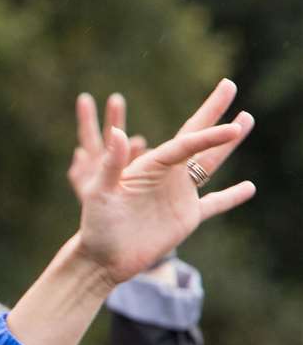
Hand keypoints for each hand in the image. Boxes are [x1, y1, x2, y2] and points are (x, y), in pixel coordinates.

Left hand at [74, 80, 254, 284]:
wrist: (101, 259)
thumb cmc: (95, 226)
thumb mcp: (99, 193)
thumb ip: (111, 164)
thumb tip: (117, 133)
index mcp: (150, 166)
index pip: (184, 144)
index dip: (208, 134)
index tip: (230, 127)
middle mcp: (167, 175)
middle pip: (197, 139)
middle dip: (213, 114)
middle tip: (228, 85)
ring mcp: (178, 195)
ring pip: (210, 163)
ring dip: (228, 144)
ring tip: (246, 120)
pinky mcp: (185, 218)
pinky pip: (214, 204)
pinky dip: (231, 197)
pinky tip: (250, 187)